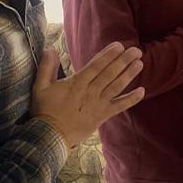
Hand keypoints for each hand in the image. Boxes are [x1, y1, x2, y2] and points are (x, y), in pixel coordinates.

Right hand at [30, 42, 144, 148]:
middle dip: (123, 61)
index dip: (108, 55)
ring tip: (140, 63)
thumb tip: (50, 49)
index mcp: (76, 83)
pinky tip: (142, 91)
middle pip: (110, 73)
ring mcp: (98, 104)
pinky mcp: (103, 115)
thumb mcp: (40, 87)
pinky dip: (131, 99)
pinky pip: (120, 106)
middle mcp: (90, 92)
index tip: (119, 45)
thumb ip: (46, 67)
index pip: (96, 65)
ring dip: (129, 74)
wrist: (50, 136)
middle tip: (136, 50)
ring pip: (116, 86)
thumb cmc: (45, 111)